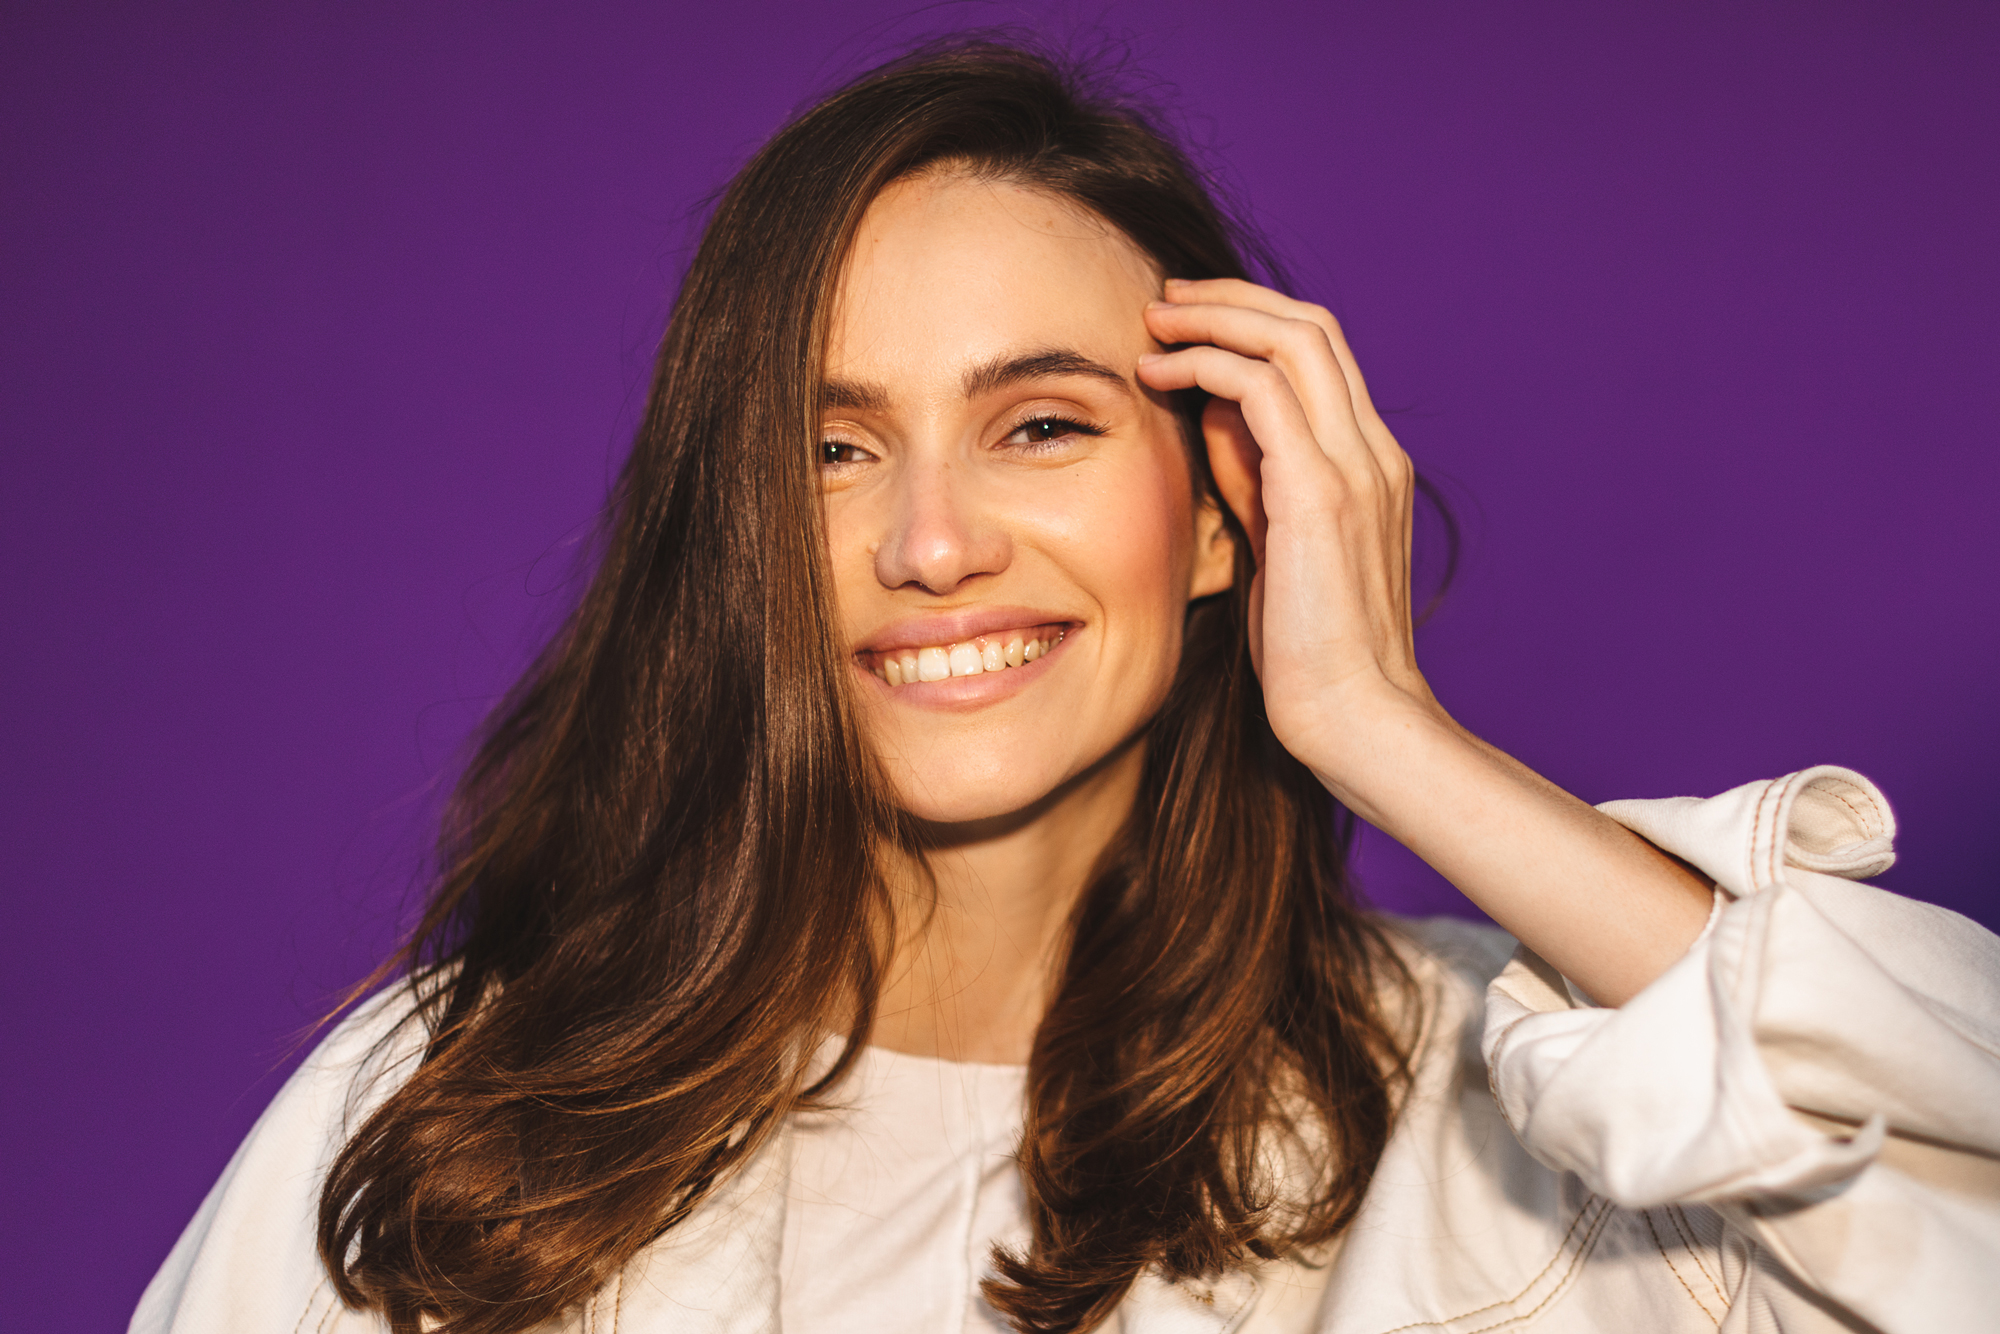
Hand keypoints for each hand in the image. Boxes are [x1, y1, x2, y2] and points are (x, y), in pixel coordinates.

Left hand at [1136, 277, 1440, 794]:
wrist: (1356, 718)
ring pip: (1293, 339)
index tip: (1189, 324)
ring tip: (1155, 319)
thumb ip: (1253, 476)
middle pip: (1311, 327)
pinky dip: (1207, 363)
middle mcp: (1373, 452)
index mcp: (1370, 464)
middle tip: (1166, 300)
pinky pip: (1263, 391)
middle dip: (1232, 300)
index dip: (1253, 325)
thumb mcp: (1275, 546)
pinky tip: (1160, 374)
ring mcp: (1354, 467)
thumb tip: (1214, 412)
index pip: (1320, 357)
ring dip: (1216, 316)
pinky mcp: (1320, 493)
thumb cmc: (1309, 653)